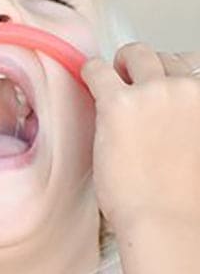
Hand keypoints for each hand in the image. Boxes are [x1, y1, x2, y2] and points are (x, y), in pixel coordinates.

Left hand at [84, 44, 199, 233]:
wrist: (165, 220)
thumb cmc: (179, 197)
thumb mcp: (195, 147)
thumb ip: (188, 122)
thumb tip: (168, 118)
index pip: (190, 67)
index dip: (168, 78)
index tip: (154, 90)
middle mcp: (187, 88)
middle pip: (163, 57)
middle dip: (144, 68)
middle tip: (127, 85)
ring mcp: (154, 92)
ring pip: (135, 53)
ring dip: (119, 65)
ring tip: (107, 82)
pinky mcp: (118, 103)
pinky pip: (97, 68)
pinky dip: (90, 70)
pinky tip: (85, 79)